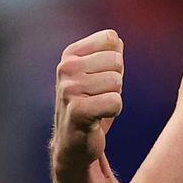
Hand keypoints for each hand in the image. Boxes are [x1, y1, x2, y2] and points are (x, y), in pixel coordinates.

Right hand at [52, 29, 124, 173]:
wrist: (75, 143)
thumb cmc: (91, 105)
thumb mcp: (99, 74)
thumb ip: (108, 54)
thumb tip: (116, 38)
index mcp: (70, 54)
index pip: (111, 39)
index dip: (114, 62)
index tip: (100, 78)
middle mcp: (66, 68)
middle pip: (116, 61)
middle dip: (115, 82)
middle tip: (99, 96)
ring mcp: (69, 88)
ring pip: (116, 82)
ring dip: (114, 98)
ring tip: (98, 107)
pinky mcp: (77, 109)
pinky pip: (115, 102)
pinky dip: (113, 112)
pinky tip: (97, 118)